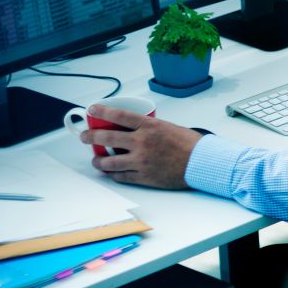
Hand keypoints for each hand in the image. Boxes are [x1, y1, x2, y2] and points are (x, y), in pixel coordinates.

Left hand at [82, 105, 202, 188]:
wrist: (202, 162)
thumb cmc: (190, 145)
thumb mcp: (168, 127)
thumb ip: (149, 129)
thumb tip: (134, 132)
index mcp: (149, 126)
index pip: (119, 115)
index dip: (102, 111)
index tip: (92, 110)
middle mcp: (142, 142)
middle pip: (107, 138)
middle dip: (90, 136)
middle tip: (85, 136)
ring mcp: (141, 160)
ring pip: (109, 161)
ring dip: (98, 160)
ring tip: (96, 160)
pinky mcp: (144, 176)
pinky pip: (121, 176)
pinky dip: (113, 174)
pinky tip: (110, 172)